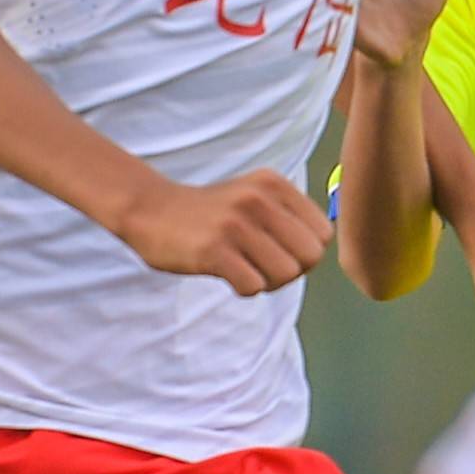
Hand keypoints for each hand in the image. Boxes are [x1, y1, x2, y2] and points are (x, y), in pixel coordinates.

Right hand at [114, 168, 332, 296]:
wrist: (151, 210)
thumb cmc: (211, 212)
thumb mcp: (254, 195)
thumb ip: (290, 215)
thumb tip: (319, 250)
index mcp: (274, 185)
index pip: (323, 234)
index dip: (305, 252)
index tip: (279, 251)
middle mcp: (258, 200)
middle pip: (310, 257)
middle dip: (292, 271)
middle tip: (264, 267)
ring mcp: (235, 224)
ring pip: (285, 274)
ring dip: (268, 282)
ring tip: (245, 269)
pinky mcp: (213, 250)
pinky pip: (253, 287)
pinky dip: (243, 288)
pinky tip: (226, 274)